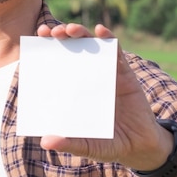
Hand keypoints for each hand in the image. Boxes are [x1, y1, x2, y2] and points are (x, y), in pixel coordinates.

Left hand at [36, 22, 173, 169]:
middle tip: (50, 31)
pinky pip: (116, 51)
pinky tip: (101, 31)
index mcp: (73, 90)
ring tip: (70, 30)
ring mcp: (106, 73)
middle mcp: (87, 77)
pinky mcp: (125, 73)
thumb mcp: (88, 146)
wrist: (141, 146)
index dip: (46, 50)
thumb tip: (45, 142)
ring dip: (80, 33)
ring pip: (91, 45)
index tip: (36, 40)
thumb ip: (69, 143)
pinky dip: (109, 38)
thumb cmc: (109, 144)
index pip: (56, 64)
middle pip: (71, 48)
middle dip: (60, 35)